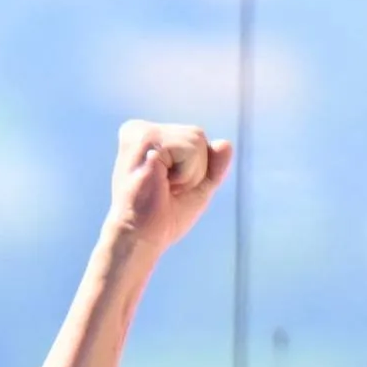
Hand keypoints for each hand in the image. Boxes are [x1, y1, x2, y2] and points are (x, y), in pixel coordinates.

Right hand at [101, 121, 230, 261]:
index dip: (194, 169)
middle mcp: (140, 128)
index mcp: (146, 137)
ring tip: (163, 187)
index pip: (194, 138)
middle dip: (194, 170)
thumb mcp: (196, 188)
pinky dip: (185, 174)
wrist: (140, 237)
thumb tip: (226, 144)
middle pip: (197, 135)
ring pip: (197, 140)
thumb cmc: (162, 217)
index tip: (167, 187)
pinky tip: (160, 184)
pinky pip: (191, 149)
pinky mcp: (147, 139)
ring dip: (190, 173)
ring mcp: (142, 132)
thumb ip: (213, 166)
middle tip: (166, 189)